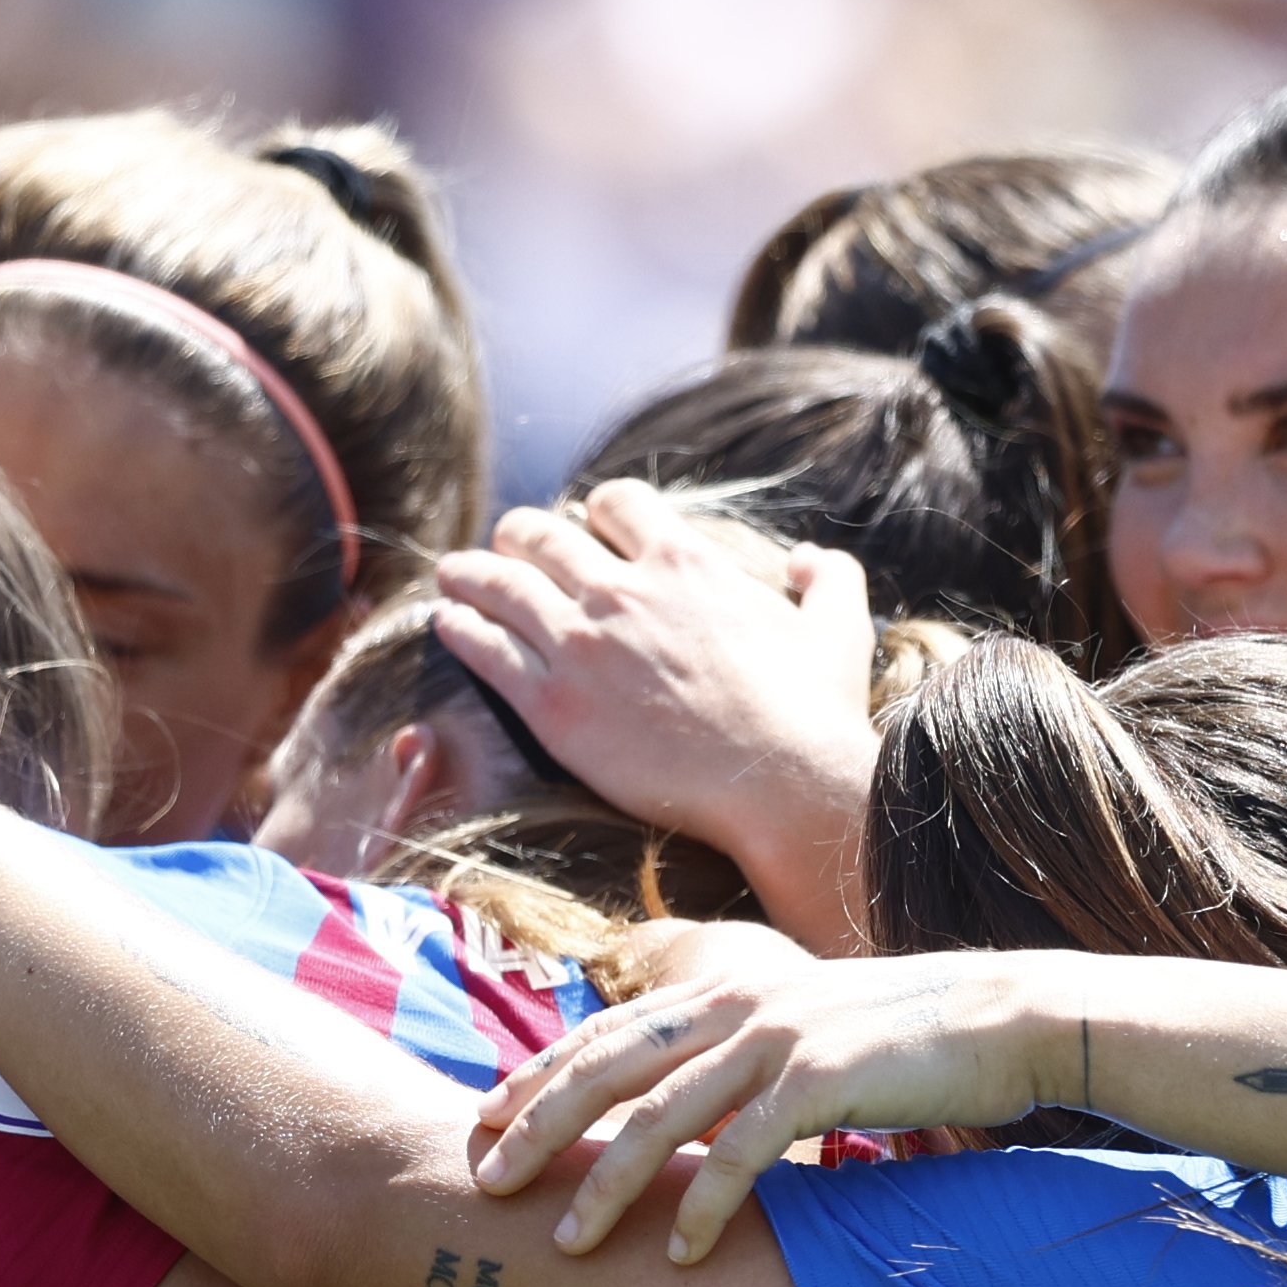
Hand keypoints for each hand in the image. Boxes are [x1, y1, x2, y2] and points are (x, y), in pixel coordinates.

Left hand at [433, 487, 881, 939]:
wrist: (782, 784)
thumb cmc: (814, 713)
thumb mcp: (840, 626)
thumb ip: (827, 576)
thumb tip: (802, 559)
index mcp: (684, 562)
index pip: (616, 502)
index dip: (595, 513)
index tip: (587, 530)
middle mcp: (622, 590)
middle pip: (542, 534)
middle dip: (520, 537)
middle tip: (506, 550)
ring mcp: (580, 644)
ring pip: (500, 582)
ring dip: (470, 572)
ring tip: (453, 575)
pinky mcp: (551, 704)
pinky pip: (484, 647)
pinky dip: (460, 625)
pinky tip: (447, 621)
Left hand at [470, 944, 1073, 1261]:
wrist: (1007, 1017)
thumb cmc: (907, 1041)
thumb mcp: (807, 1034)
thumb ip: (745, 1058)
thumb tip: (698, 1112)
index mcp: (727, 991)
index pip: (606, 1034)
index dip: (537, 1077)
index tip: (483, 1122)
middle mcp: (739, 1006)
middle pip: (608, 1069)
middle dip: (536, 1127)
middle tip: (485, 1182)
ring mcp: (779, 1040)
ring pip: (662, 1115)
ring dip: (606, 1182)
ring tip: (566, 1242)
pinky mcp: (824, 1081)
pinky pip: (744, 1152)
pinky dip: (706, 1206)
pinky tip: (678, 1254)